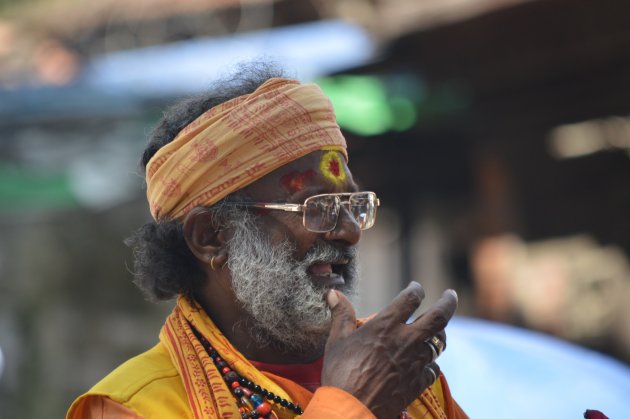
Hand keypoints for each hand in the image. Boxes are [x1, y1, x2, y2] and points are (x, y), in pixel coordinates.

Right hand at [321, 282, 457, 417]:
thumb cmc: (340, 374)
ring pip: (439, 343)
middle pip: (438, 317)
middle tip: (451, 295)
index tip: (416, 287)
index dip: (415, 289)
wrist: (351, 410)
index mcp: (386, 325)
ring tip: (438, 330)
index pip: (410, 299)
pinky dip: (431, 363)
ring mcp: (415, 362)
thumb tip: (333, 293)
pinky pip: (433, 368)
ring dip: (439, 334)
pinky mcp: (418, 383)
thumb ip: (341, 315)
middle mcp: (406, 340)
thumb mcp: (336, 341)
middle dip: (448, 302)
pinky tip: (426, 363)